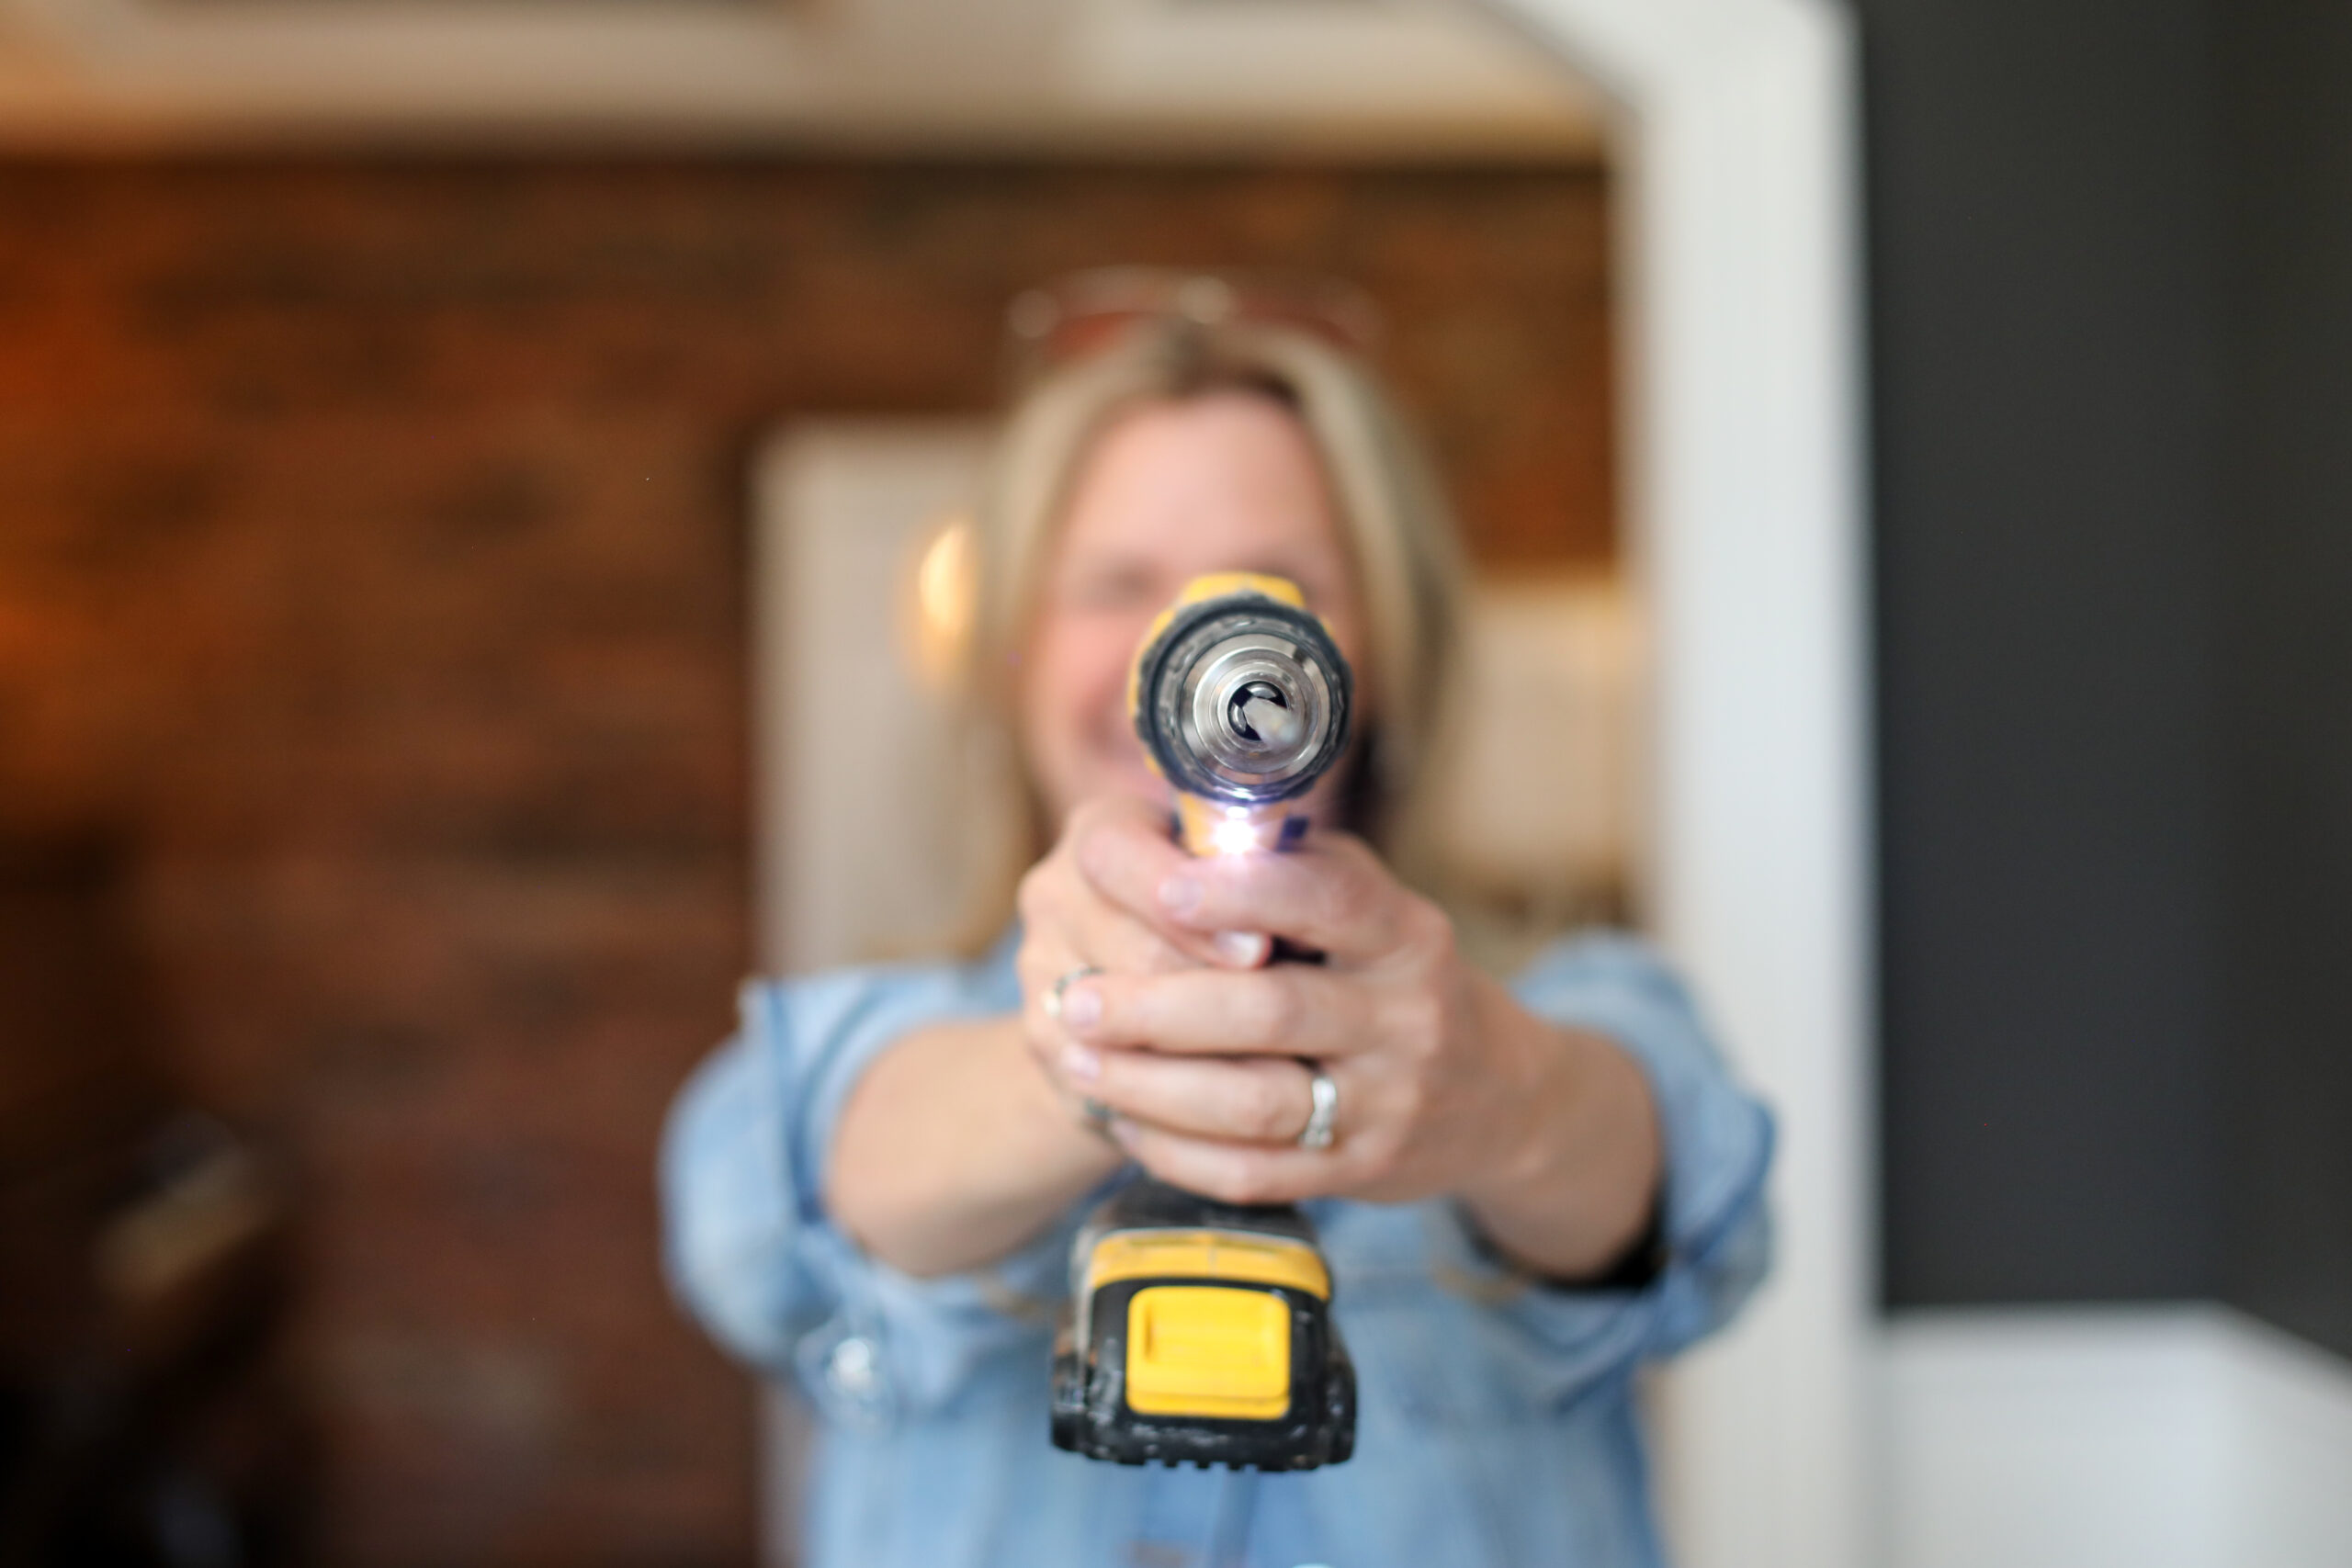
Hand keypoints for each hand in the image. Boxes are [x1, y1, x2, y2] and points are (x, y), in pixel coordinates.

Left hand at [1027, 801, 1660, 1273]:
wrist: (1493, 1093)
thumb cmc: (1387, 975)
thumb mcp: (1366, 906)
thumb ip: (1284, 871)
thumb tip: (1167, 841)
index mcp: (1403, 931)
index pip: (1329, 898)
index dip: (1244, 890)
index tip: (1164, 884)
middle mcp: (1406, 1015)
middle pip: (1270, 1011)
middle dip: (1159, 1006)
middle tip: (1075, 996)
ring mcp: (1387, 1101)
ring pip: (1254, 1103)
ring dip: (1151, 1085)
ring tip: (1078, 1060)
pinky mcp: (1359, 1171)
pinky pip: (1253, 1173)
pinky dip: (1176, 1150)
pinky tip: (1124, 1121)